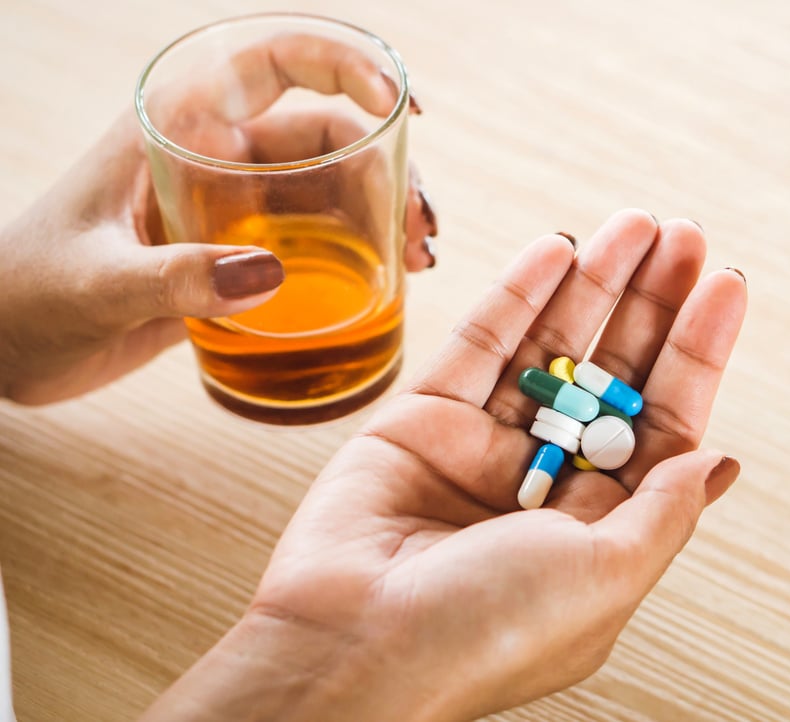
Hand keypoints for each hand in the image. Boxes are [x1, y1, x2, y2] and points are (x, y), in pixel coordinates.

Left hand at [0, 35, 436, 404]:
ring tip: (420, 259)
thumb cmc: (25, 295)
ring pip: (332, 187)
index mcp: (174, 123)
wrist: (2, 346)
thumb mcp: (96, 282)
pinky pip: (316, 240)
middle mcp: (213, 153)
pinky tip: (391, 282)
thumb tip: (271, 276)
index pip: (275, 63)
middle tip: (422, 226)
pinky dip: (361, 254)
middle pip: (327, 134)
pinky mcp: (237, 254)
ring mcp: (230, 205)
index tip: (401, 107)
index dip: (347, 66)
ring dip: (385, 212)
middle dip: (388, 167)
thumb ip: (176, 276)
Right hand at [141, 209, 747, 720]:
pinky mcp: (422, 419)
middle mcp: (545, 482)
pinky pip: (479, 344)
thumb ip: (663, 510)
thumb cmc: (489, 633)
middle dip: (651, 304)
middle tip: (684, 235)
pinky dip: (518, 294)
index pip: (664, 420)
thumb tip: (717, 460)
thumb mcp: (607, 577)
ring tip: (635, 225)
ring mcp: (483, 446)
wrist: (355, 649)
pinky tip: (557, 249)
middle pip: (612, 372)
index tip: (727, 284)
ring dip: (594, 283)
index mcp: (599, 525)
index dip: (698, 351)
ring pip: (548, 348)